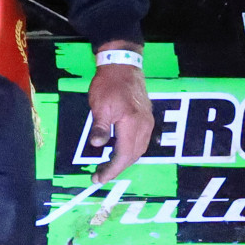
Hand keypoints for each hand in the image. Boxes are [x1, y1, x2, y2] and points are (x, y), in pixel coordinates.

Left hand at [87, 42, 152, 182]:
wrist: (123, 65)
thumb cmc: (108, 84)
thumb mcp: (99, 105)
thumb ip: (100, 126)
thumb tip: (97, 145)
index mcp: (133, 124)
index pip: (124, 154)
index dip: (112, 169)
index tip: (99, 178)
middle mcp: (144, 126)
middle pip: (133, 155)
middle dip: (116, 168)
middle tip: (99, 176)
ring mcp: (148, 122)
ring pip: (138, 150)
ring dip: (123, 161)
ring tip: (106, 168)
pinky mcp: (146, 119)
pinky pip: (140, 142)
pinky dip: (129, 152)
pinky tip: (117, 153)